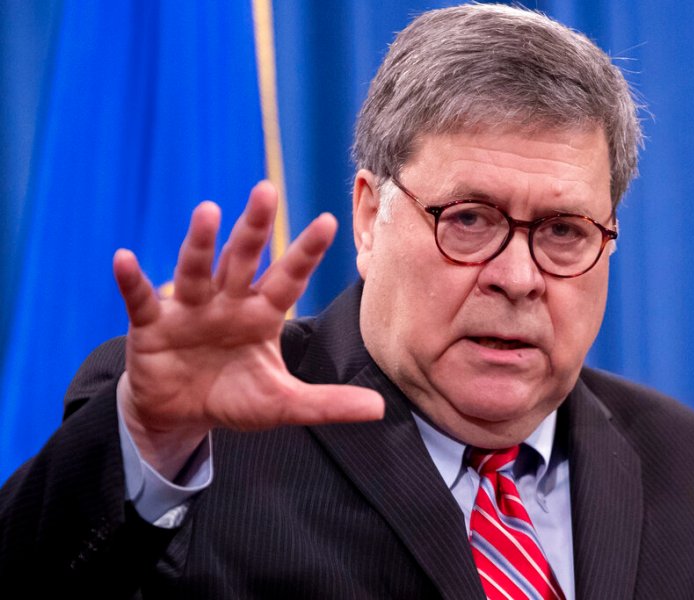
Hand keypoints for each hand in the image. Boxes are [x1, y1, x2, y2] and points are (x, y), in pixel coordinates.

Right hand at [112, 181, 383, 478]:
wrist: (180, 414)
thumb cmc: (234, 397)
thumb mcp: (283, 404)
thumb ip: (327, 404)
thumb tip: (379, 409)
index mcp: (261, 314)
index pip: (288, 278)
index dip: (306, 252)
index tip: (329, 221)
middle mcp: (228, 302)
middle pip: (243, 259)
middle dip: (254, 227)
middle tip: (266, 190)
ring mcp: (189, 309)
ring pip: (197, 269)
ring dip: (200, 242)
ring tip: (208, 211)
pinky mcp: (152, 325)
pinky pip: (142, 299)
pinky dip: (133, 280)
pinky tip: (125, 259)